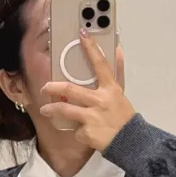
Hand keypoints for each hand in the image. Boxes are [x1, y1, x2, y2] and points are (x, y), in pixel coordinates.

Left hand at [39, 29, 134, 151]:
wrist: (131, 143)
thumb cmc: (124, 117)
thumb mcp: (121, 94)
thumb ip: (117, 72)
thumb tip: (118, 50)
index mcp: (110, 89)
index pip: (100, 64)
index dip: (91, 47)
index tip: (82, 33)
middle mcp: (100, 101)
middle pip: (70, 89)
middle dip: (53, 87)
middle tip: (45, 87)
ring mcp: (92, 117)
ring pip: (64, 109)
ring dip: (51, 109)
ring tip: (45, 110)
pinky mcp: (87, 133)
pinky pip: (75, 130)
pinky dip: (77, 131)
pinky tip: (84, 133)